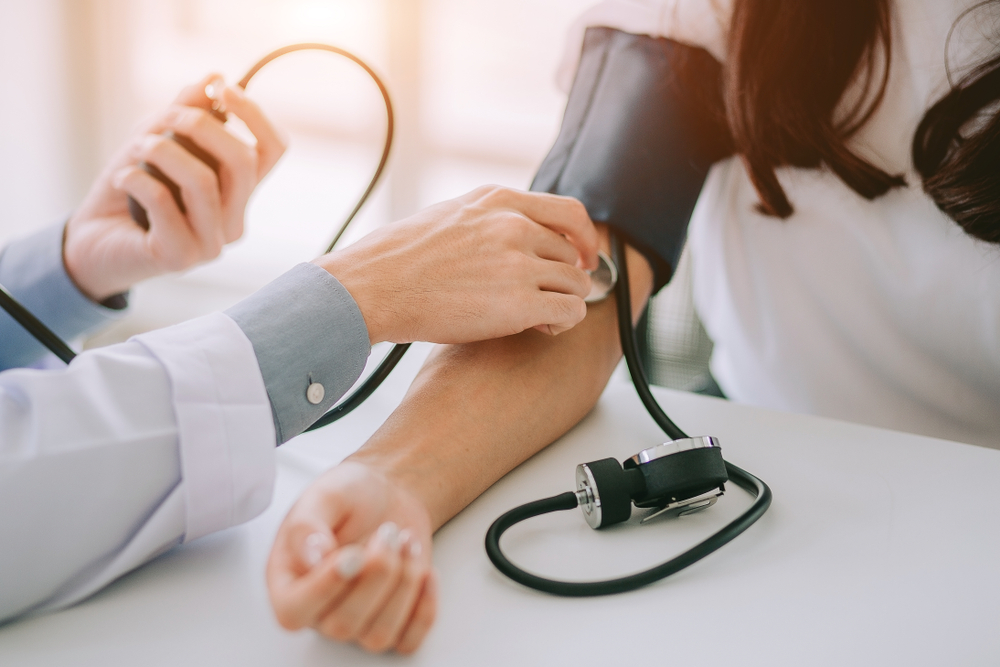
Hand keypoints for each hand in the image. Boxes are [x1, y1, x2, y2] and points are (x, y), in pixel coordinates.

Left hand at [63, 74, 286, 301]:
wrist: (93, 238)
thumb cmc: (128, 190)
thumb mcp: (156, 138)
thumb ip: (185, 111)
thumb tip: (215, 76)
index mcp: (239, 193)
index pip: (272, 151)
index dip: (254, 115)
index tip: (222, 89)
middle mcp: (234, 220)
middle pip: (243, 162)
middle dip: (201, 126)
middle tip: (165, 118)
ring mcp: (211, 243)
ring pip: (204, 182)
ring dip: (162, 151)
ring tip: (138, 148)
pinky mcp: (181, 257)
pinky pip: (165, 203)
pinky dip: (136, 178)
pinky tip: (121, 178)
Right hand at [267, 462, 436, 653]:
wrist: (388, 494)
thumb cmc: (350, 496)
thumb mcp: (323, 496)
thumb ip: (307, 526)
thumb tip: (310, 558)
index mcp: (289, 581)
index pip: (293, 611)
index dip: (324, 589)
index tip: (353, 553)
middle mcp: (320, 609)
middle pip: (342, 625)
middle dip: (376, 574)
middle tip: (388, 533)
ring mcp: (358, 620)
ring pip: (378, 635)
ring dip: (403, 585)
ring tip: (406, 541)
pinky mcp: (394, 622)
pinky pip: (408, 640)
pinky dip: (424, 608)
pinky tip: (426, 571)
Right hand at [314, 185, 599, 343]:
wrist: (372, 287)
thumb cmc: (397, 259)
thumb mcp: (449, 216)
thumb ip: (489, 221)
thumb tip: (514, 235)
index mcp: (497, 201)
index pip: (569, 212)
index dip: (583, 239)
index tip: (581, 257)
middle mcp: (514, 226)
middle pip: (571, 254)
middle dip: (564, 278)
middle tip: (545, 298)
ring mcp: (519, 264)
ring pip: (576, 284)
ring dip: (563, 303)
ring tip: (539, 317)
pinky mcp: (519, 304)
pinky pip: (571, 312)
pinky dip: (563, 323)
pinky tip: (541, 328)